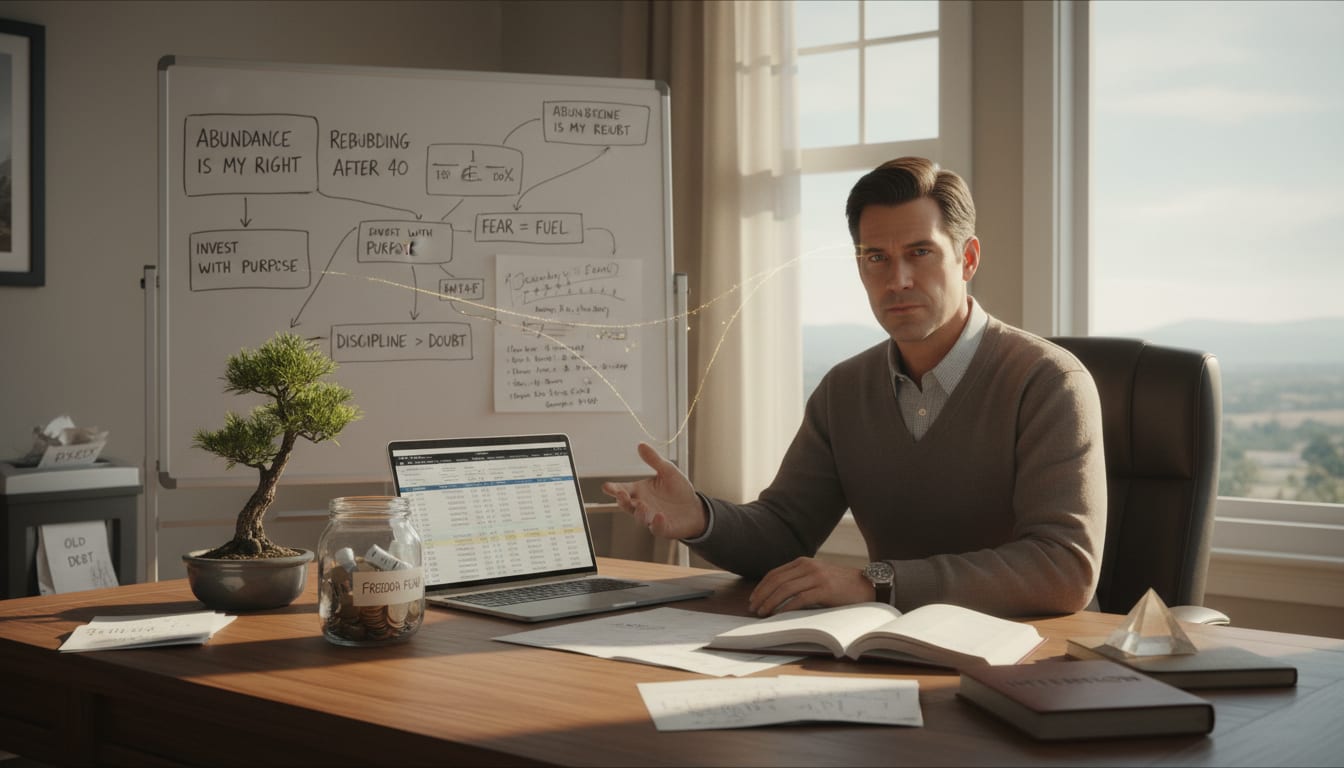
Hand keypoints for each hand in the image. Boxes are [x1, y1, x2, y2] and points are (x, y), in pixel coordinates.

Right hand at [602, 442, 707, 539]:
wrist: (695, 508)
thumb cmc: (678, 490)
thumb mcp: (668, 471)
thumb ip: (654, 460)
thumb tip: (641, 444)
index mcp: (640, 491)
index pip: (623, 489)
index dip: (614, 489)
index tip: (606, 486)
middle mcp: (642, 505)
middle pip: (627, 505)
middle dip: (622, 500)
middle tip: (620, 494)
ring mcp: (651, 518)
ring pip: (640, 517)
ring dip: (639, 512)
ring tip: (642, 505)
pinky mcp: (663, 528)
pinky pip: (656, 528)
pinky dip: (656, 523)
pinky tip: (659, 516)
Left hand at [748, 557, 875, 616]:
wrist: (867, 585)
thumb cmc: (840, 585)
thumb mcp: (817, 576)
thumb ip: (800, 580)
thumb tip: (776, 596)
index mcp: (804, 562)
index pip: (775, 573)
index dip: (761, 587)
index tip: (753, 599)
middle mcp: (808, 566)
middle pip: (777, 580)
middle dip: (762, 595)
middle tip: (753, 608)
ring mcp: (817, 576)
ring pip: (785, 589)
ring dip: (770, 602)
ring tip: (763, 613)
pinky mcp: (825, 589)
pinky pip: (800, 598)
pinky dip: (786, 607)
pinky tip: (779, 614)